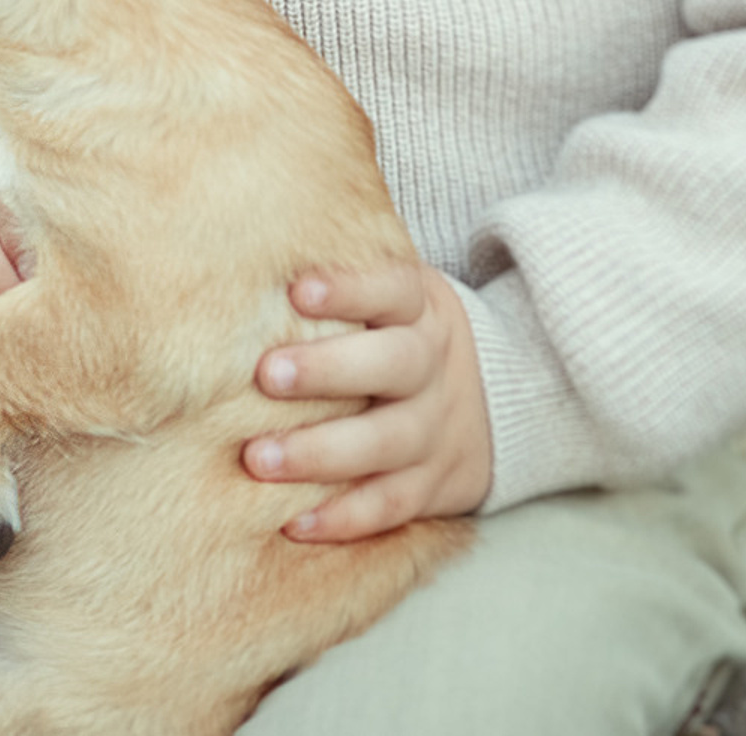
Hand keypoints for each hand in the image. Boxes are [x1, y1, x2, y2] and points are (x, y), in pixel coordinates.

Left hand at [241, 262, 491, 539]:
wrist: (497, 398)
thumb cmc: (397, 330)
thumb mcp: (391, 290)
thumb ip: (337, 273)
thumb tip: (248, 222)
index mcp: (418, 308)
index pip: (392, 289)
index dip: (350, 290)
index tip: (299, 290)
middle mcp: (431, 366)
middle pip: (392, 365)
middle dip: (327, 371)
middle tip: (266, 374)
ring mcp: (435, 429)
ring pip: (385, 441)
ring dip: (321, 453)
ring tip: (258, 459)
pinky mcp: (432, 485)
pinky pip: (391, 505)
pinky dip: (344, 517)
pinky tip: (294, 523)